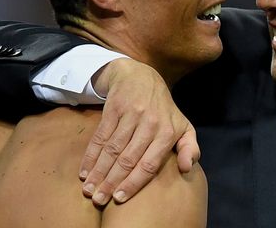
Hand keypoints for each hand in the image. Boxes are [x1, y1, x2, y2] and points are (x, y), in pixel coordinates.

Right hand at [79, 58, 199, 205]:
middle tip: (99, 199)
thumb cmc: (164, 109)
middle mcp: (150, 123)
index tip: (119, 198)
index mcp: (168, 132)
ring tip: (89, 189)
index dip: (133, 183)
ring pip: (112, 150)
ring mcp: (131, 114)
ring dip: (98, 171)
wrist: (141, 76)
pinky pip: (100, 136)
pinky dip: (91, 155)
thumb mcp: (183, 125)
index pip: (149, 164)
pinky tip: (84, 171)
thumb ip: (191, 148)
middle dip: (111, 182)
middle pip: (127, 159)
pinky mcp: (114, 108)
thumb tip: (188, 168)